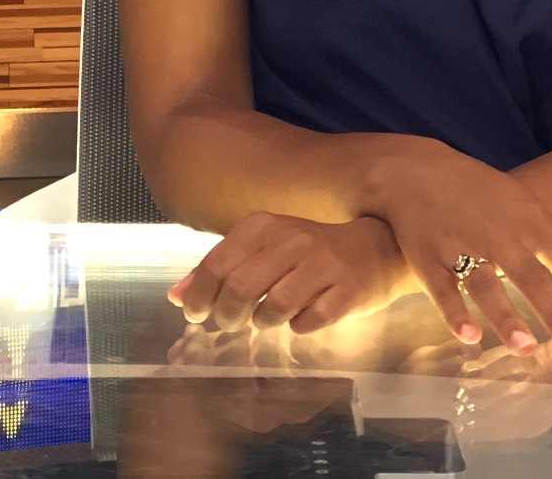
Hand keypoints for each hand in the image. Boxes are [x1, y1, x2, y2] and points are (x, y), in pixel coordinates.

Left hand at [168, 213, 406, 334]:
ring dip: (262, 323)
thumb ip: (219, 269)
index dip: (200, 296)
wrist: (375, 247)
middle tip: (228, 325)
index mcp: (265, 226)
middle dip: (227, 316)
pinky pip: (310, 321)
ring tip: (266, 320)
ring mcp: (322, 264)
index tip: (195, 315)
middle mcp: (292, 239)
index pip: (217, 264)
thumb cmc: (308, 252)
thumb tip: (176, 296)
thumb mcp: (262, 250)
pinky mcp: (347, 290)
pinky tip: (301, 319)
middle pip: (241, 288)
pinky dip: (299, 327)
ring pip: (274, 307)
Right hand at [360, 138, 551, 356]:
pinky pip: (442, 289)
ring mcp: (461, 245)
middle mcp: (500, 234)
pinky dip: (455, 312)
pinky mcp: (427, 258)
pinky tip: (468, 336)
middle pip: (532, 277)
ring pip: (486, 285)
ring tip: (526, 347)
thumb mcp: (522, 205)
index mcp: (531, 221)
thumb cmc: (479, 193)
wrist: (414, 170)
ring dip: (506, 316)